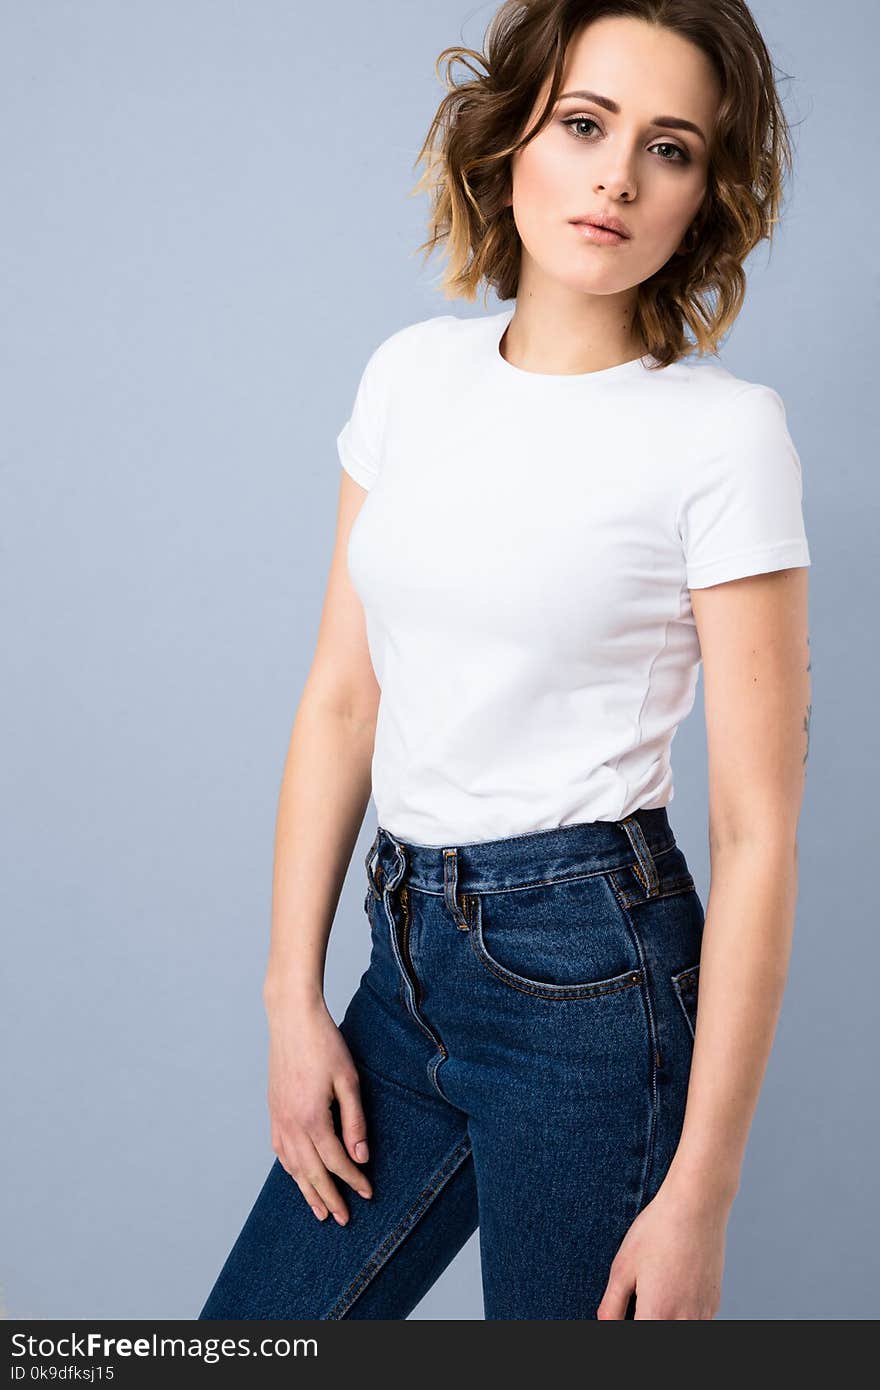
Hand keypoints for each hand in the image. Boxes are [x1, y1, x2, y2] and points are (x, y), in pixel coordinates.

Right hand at [265, 992, 372, 1224]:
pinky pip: (280, 1149)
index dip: (352, 1180)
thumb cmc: (324, 1043)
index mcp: (312, 1118)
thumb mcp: (348, 1079)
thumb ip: (355, 1121)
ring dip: (306, 1189)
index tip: (368, 1193)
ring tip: (318, 1210)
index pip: (335, 1161)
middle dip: (329, 1197)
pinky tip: (297, 1174)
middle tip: (343, 1219)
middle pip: (311, 1171)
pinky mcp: (273, 1109)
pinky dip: (290, 1168)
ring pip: (292, 1165)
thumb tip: (361, 1156)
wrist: (292, 1018)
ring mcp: (278, 1117)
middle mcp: (291, 1123)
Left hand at [596, 1175, 728, 1318]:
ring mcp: (703, 1314)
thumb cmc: (657, 1232)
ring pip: (680, 1329)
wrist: (696, 1206)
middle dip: (646, 1319)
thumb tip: (605, 1325)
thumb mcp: (623, 1268)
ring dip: (664, 1318)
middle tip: (638, 1298)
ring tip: (655, 1289)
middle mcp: (684, 1321)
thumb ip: (611, 1307)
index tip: (623, 1313)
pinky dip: (682, 1313)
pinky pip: (695, 1320)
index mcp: (657, 1316)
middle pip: (659, 1331)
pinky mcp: (714, 1302)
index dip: (627, 1325)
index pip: (637, 1336)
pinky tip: (673, 1286)